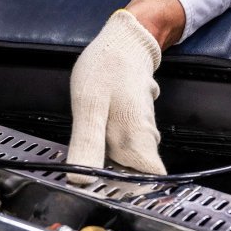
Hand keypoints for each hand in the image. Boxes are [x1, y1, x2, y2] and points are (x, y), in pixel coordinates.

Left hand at [67, 9, 167, 183]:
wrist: (125, 40)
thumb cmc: (108, 67)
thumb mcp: (88, 106)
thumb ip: (87, 145)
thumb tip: (81, 180)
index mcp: (136, 138)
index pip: (148, 180)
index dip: (129, 190)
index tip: (104, 188)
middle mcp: (143, 137)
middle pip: (133, 172)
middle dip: (111, 174)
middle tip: (85, 163)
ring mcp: (142, 127)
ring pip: (127, 156)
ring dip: (108, 157)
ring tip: (88, 139)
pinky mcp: (136, 120)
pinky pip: (124, 141)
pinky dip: (110, 141)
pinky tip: (96, 126)